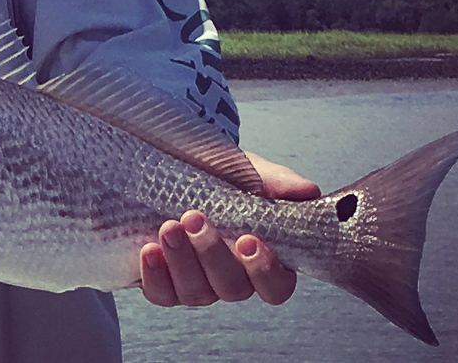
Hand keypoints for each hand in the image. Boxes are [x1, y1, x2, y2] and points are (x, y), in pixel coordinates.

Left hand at [139, 151, 319, 307]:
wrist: (180, 164)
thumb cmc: (224, 174)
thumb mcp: (251, 170)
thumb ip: (279, 181)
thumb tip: (307, 190)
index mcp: (262, 256)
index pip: (276, 285)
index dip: (265, 271)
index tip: (247, 240)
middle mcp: (231, 276)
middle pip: (232, 288)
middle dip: (212, 254)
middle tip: (194, 219)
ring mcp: (197, 281)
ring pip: (196, 293)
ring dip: (182, 261)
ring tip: (168, 227)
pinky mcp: (164, 280)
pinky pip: (162, 294)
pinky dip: (156, 276)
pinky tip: (150, 251)